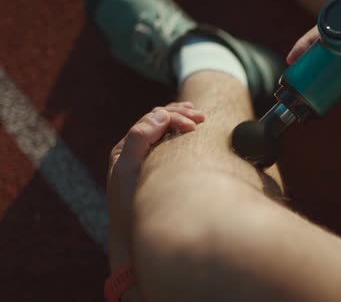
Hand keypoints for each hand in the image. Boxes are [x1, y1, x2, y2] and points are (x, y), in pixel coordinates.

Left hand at [107, 102, 204, 267]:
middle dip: (180, 114)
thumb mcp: (128, 171)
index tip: (195, 126)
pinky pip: (169, 143)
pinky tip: (192, 129)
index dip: (174, 117)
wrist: (132, 239)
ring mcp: (146, 160)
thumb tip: (161, 114)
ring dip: (181, 118)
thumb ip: (139, 139)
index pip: (151, 120)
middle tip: (202, 117)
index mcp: (125, 149)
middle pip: (158, 120)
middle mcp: (133, 151)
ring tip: (198, 115)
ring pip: (164, 129)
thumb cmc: (131, 207)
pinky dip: (181, 131)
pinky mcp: (158, 170)